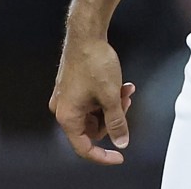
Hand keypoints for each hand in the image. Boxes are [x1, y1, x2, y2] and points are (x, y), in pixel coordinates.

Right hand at [49, 37, 134, 164]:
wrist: (87, 34)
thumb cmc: (94, 62)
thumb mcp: (111, 96)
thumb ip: (117, 122)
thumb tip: (121, 141)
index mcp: (68, 117)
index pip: (84, 148)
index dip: (103, 156)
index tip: (119, 156)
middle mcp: (63, 109)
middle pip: (93, 128)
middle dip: (113, 117)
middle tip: (126, 102)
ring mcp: (67, 97)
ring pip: (95, 113)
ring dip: (112, 104)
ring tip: (126, 90)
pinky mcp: (73, 86)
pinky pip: (92, 100)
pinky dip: (106, 95)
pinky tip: (120, 84)